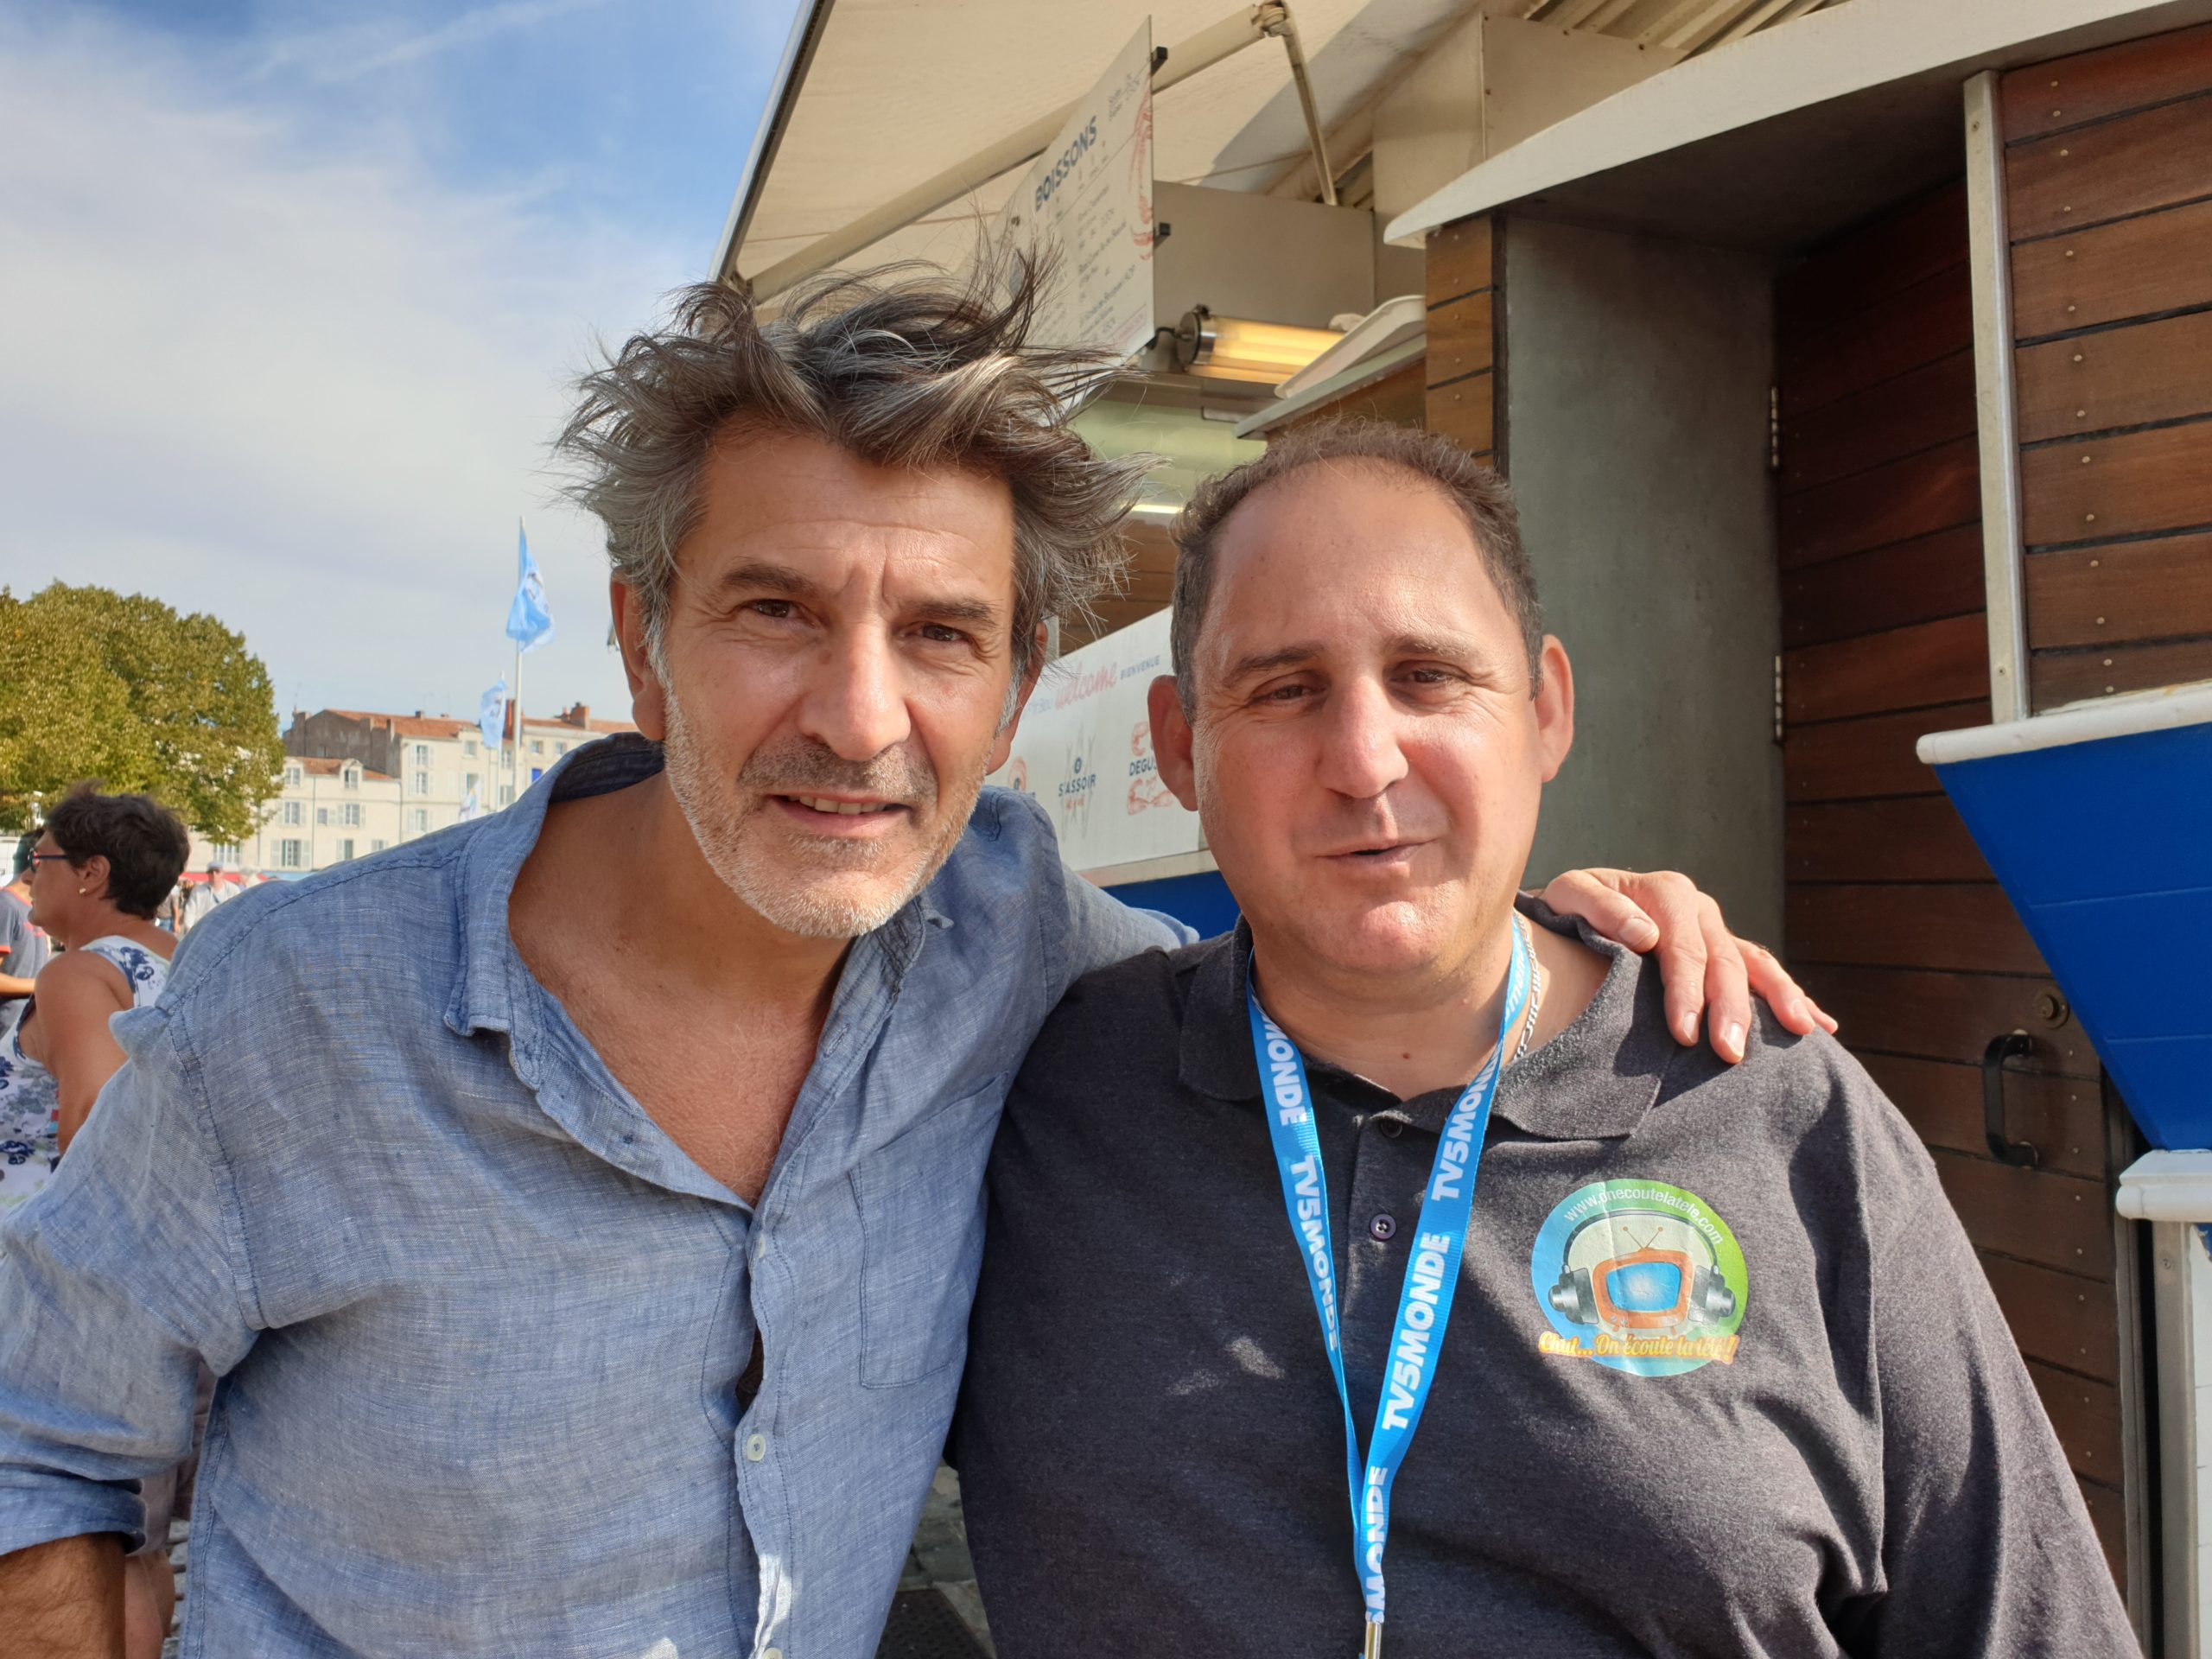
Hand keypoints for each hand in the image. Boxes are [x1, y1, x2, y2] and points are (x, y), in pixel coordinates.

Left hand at [1536, 869, 1835, 1063]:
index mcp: (1666, 893)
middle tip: (1729, 1054)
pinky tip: (1821, 1026)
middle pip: (1725, 961)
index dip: (1687, 991)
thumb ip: (1599, 909)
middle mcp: (1699, 908)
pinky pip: (1763, 972)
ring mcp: (1717, 929)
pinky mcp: (1724, 951)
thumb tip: (1644, 935)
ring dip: (1780, 999)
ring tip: (1802, 1034)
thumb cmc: (1564, 908)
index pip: (1683, 948)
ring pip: (1757, 964)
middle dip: (1732, 1008)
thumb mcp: (1567, 896)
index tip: (1683, 1033)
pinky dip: (1792, 997)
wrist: (1570, 909)